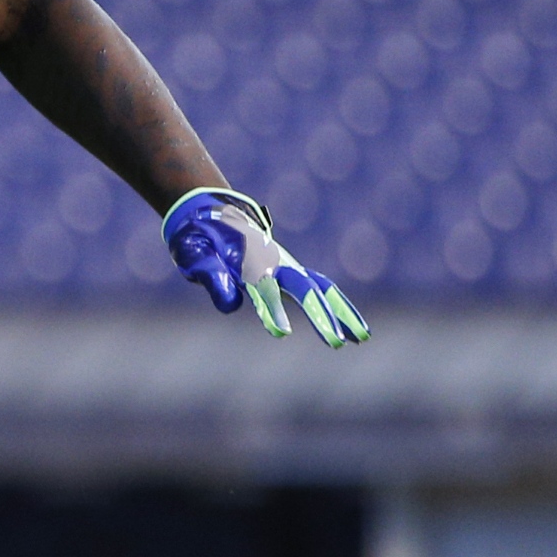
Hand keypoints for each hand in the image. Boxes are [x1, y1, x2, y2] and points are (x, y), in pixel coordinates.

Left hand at [161, 188, 369, 346]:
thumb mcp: (195, 255)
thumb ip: (212, 278)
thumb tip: (232, 305)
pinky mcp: (290, 272)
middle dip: (321, 316)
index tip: (281, 334)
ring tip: (362, 338)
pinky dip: (339, 306)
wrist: (211, 212)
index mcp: (249, 261)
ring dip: (341, 311)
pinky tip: (353, 330)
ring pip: (321, 288)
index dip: (271, 312)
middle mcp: (276, 263)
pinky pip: (321, 289)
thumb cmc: (200, 238)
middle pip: (304, 289)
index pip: (264, 291)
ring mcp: (287, 266)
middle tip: (336, 344)